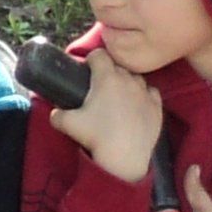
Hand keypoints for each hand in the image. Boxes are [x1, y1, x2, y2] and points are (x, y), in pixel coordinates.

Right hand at [48, 52, 164, 185]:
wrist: (124, 157)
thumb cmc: (96, 137)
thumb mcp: (67, 124)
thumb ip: (57, 114)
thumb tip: (55, 113)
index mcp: (106, 77)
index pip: (99, 54)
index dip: (91, 59)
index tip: (87, 69)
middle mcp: (128, 79)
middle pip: (118, 65)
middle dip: (109, 72)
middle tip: (99, 88)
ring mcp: (145, 92)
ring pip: (135, 77)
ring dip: (126, 82)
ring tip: (118, 97)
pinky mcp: (157, 106)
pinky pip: (150, 92)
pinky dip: (143, 96)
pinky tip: (135, 106)